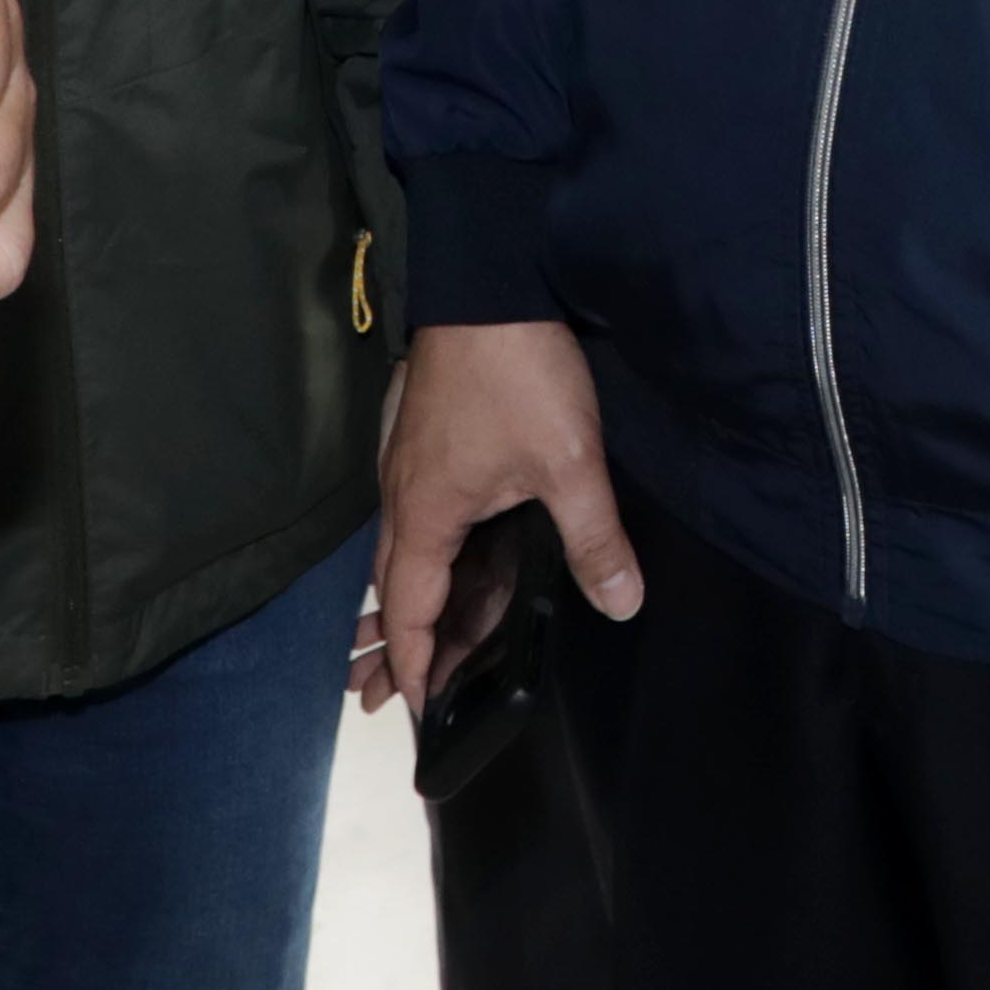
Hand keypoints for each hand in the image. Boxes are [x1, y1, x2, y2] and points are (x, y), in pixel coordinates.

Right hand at [364, 321, 636, 713]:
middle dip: (390, 646)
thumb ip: (593, 539)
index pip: (408, 611)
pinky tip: (434, 568)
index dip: (411, 664)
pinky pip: (415, 523)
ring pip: (401, 555)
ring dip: (399, 604)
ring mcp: (410, 468)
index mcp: (426, 514)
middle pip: (394, 589)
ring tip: (386, 649)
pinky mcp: (426, 444)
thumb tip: (620, 604)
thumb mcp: (568, 462)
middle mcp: (404, 498)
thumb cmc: (520, 372)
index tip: (413, 712)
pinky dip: (416, 561)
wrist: (489, 278)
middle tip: (369, 699)